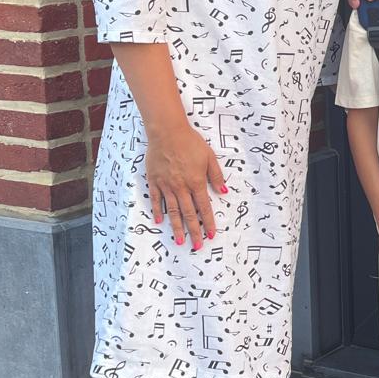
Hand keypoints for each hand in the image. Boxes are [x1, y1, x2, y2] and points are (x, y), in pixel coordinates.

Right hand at [145, 123, 225, 249]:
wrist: (167, 132)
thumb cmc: (189, 142)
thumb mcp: (209, 157)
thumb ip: (216, 176)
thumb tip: (224, 192)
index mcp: (196, 182)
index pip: (203, 207)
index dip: (207, 222)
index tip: (210, 235)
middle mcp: (181, 187)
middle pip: (188, 214)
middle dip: (194, 231)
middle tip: (196, 246)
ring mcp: (166, 185)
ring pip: (172, 211)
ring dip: (176, 227)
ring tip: (180, 240)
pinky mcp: (154, 181)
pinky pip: (156, 199)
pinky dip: (158, 211)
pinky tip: (160, 221)